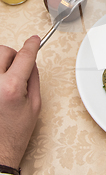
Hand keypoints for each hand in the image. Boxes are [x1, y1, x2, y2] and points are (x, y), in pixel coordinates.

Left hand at [0, 35, 40, 169]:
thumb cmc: (14, 133)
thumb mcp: (34, 105)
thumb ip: (33, 78)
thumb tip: (30, 62)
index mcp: (11, 87)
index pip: (24, 56)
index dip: (32, 45)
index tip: (35, 40)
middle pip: (3, 51)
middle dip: (13, 55)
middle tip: (18, 68)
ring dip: (1, 64)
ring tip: (6, 80)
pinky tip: (0, 86)